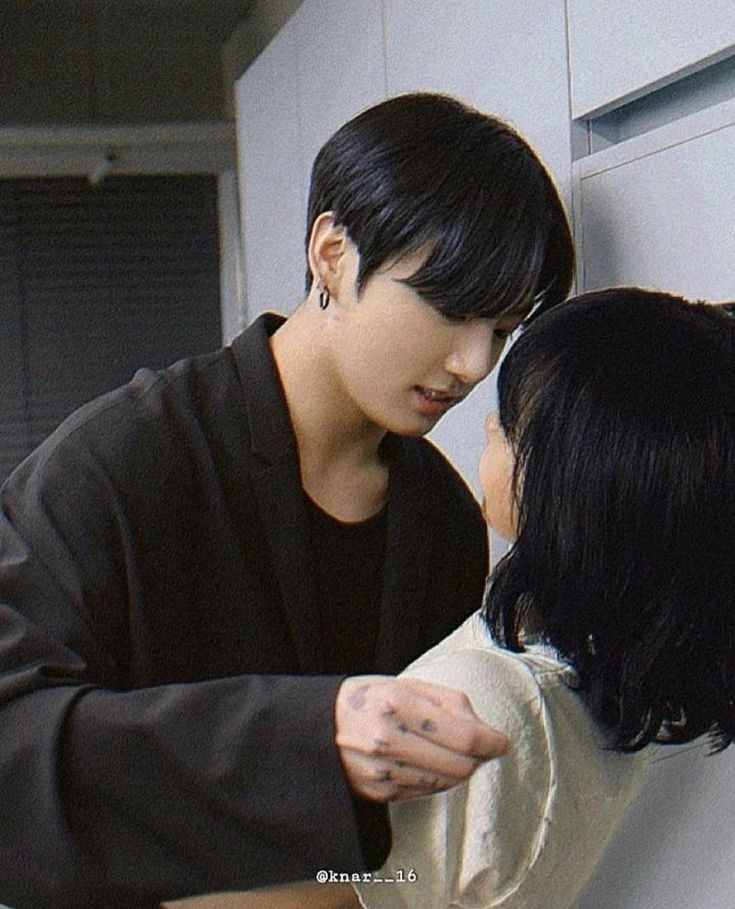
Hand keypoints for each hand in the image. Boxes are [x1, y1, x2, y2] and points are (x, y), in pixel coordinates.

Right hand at [335, 676, 508, 801]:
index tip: (501, 741)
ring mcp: (381, 771)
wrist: (317, 725)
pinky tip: (427, 762)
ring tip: (450, 751)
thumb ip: (450, 704)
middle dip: (477, 758)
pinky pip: (425, 793)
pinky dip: (436, 780)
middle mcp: (387, 739)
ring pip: (445, 783)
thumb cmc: (370, 699)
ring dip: (458, 770)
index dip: (491, 741)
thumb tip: (485, 732)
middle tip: (479, 747)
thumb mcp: (407, 684)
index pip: (463, 735)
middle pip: (459, 765)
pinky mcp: (377, 793)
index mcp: (396, 702)